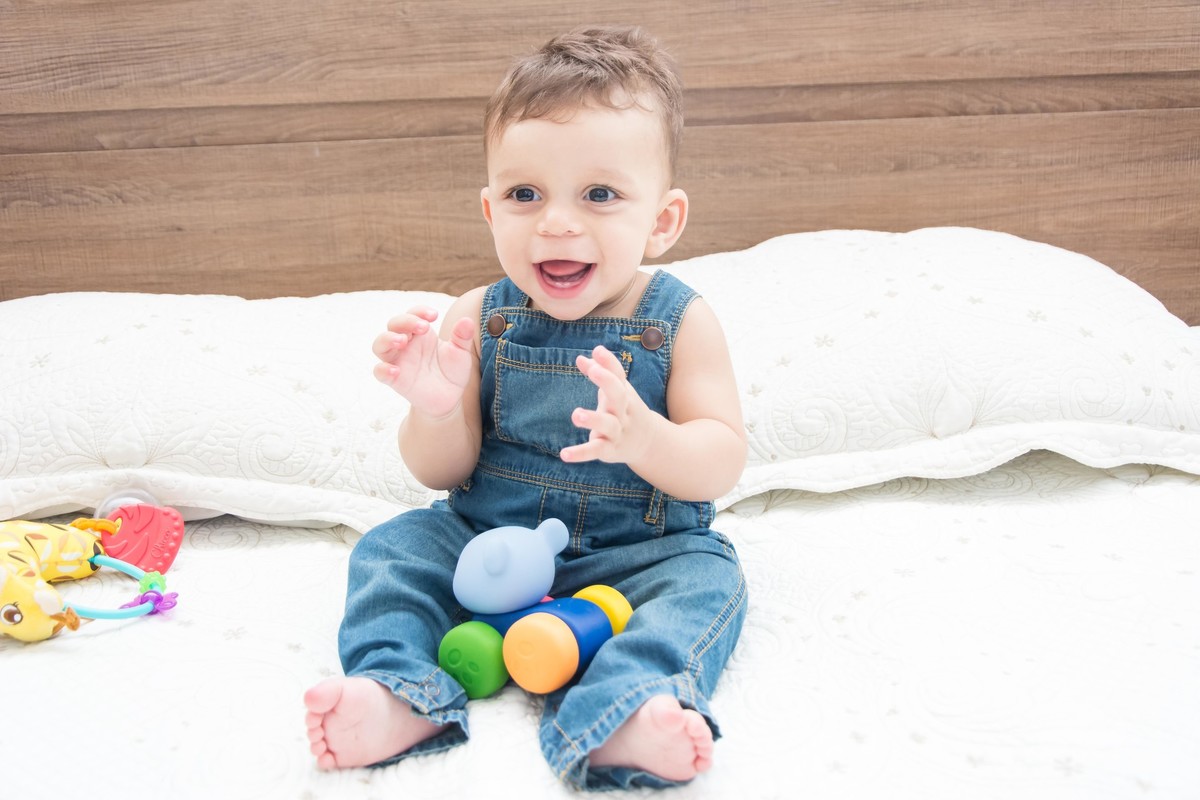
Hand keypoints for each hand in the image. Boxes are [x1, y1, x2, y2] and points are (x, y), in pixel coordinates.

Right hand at [372, 306, 474, 417]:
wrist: (450, 398)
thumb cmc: (452, 371)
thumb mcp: (461, 353)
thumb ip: (462, 337)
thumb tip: (468, 321)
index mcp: (421, 334)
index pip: (413, 314)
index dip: (419, 311)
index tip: (434, 315)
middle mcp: (406, 344)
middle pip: (393, 324)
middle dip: (405, 321)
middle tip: (423, 327)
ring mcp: (398, 361)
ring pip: (379, 344)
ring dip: (388, 339)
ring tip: (402, 341)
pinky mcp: (395, 380)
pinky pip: (379, 372)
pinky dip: (383, 370)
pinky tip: (395, 371)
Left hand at [561, 345, 652, 465]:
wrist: (648, 442)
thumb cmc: (625, 409)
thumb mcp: (616, 392)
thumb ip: (598, 373)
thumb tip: (580, 358)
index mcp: (624, 394)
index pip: (619, 375)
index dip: (609, 363)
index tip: (598, 351)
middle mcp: (623, 411)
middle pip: (619, 395)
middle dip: (607, 382)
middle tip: (594, 371)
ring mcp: (617, 431)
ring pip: (608, 424)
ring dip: (593, 419)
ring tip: (576, 415)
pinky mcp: (609, 449)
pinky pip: (596, 450)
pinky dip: (580, 453)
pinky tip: (564, 454)